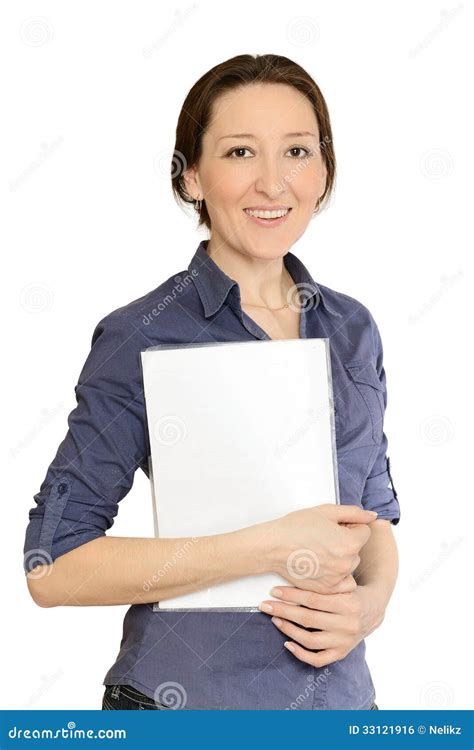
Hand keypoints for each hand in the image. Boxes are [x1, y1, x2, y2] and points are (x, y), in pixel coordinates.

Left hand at [258, 583, 385, 667]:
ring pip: (310, 640)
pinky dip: (300, 654)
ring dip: (288, 630)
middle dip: (283, 611)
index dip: (291, 595)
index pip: (313, 600)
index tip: (274, 591)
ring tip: (275, 619)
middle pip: (308, 619)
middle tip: (266, 605)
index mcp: (348, 603)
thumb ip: (325, 580)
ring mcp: (344, 642)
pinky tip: (287, 643)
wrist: (372, 610)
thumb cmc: (350, 592)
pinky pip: (318, 659)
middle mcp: (347, 624)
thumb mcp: (344, 583)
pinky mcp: (341, 654)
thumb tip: (293, 569)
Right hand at [266, 504, 376, 593]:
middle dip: (345, 542)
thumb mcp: (326, 511)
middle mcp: (347, 562)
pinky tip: (319, 564)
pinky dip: (334, 574)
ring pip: (348, 565)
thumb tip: (373, 516)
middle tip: (323, 538)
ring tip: (319, 551)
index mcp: (350, 542)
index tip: (333, 527)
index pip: (363, 532)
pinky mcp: (327, 589)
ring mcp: (337, 578)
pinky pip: (341, 582)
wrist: (273, 546)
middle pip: (357, 549)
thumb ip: (354, 513)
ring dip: (340, 559)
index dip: (349, 526)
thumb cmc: (296, 526)